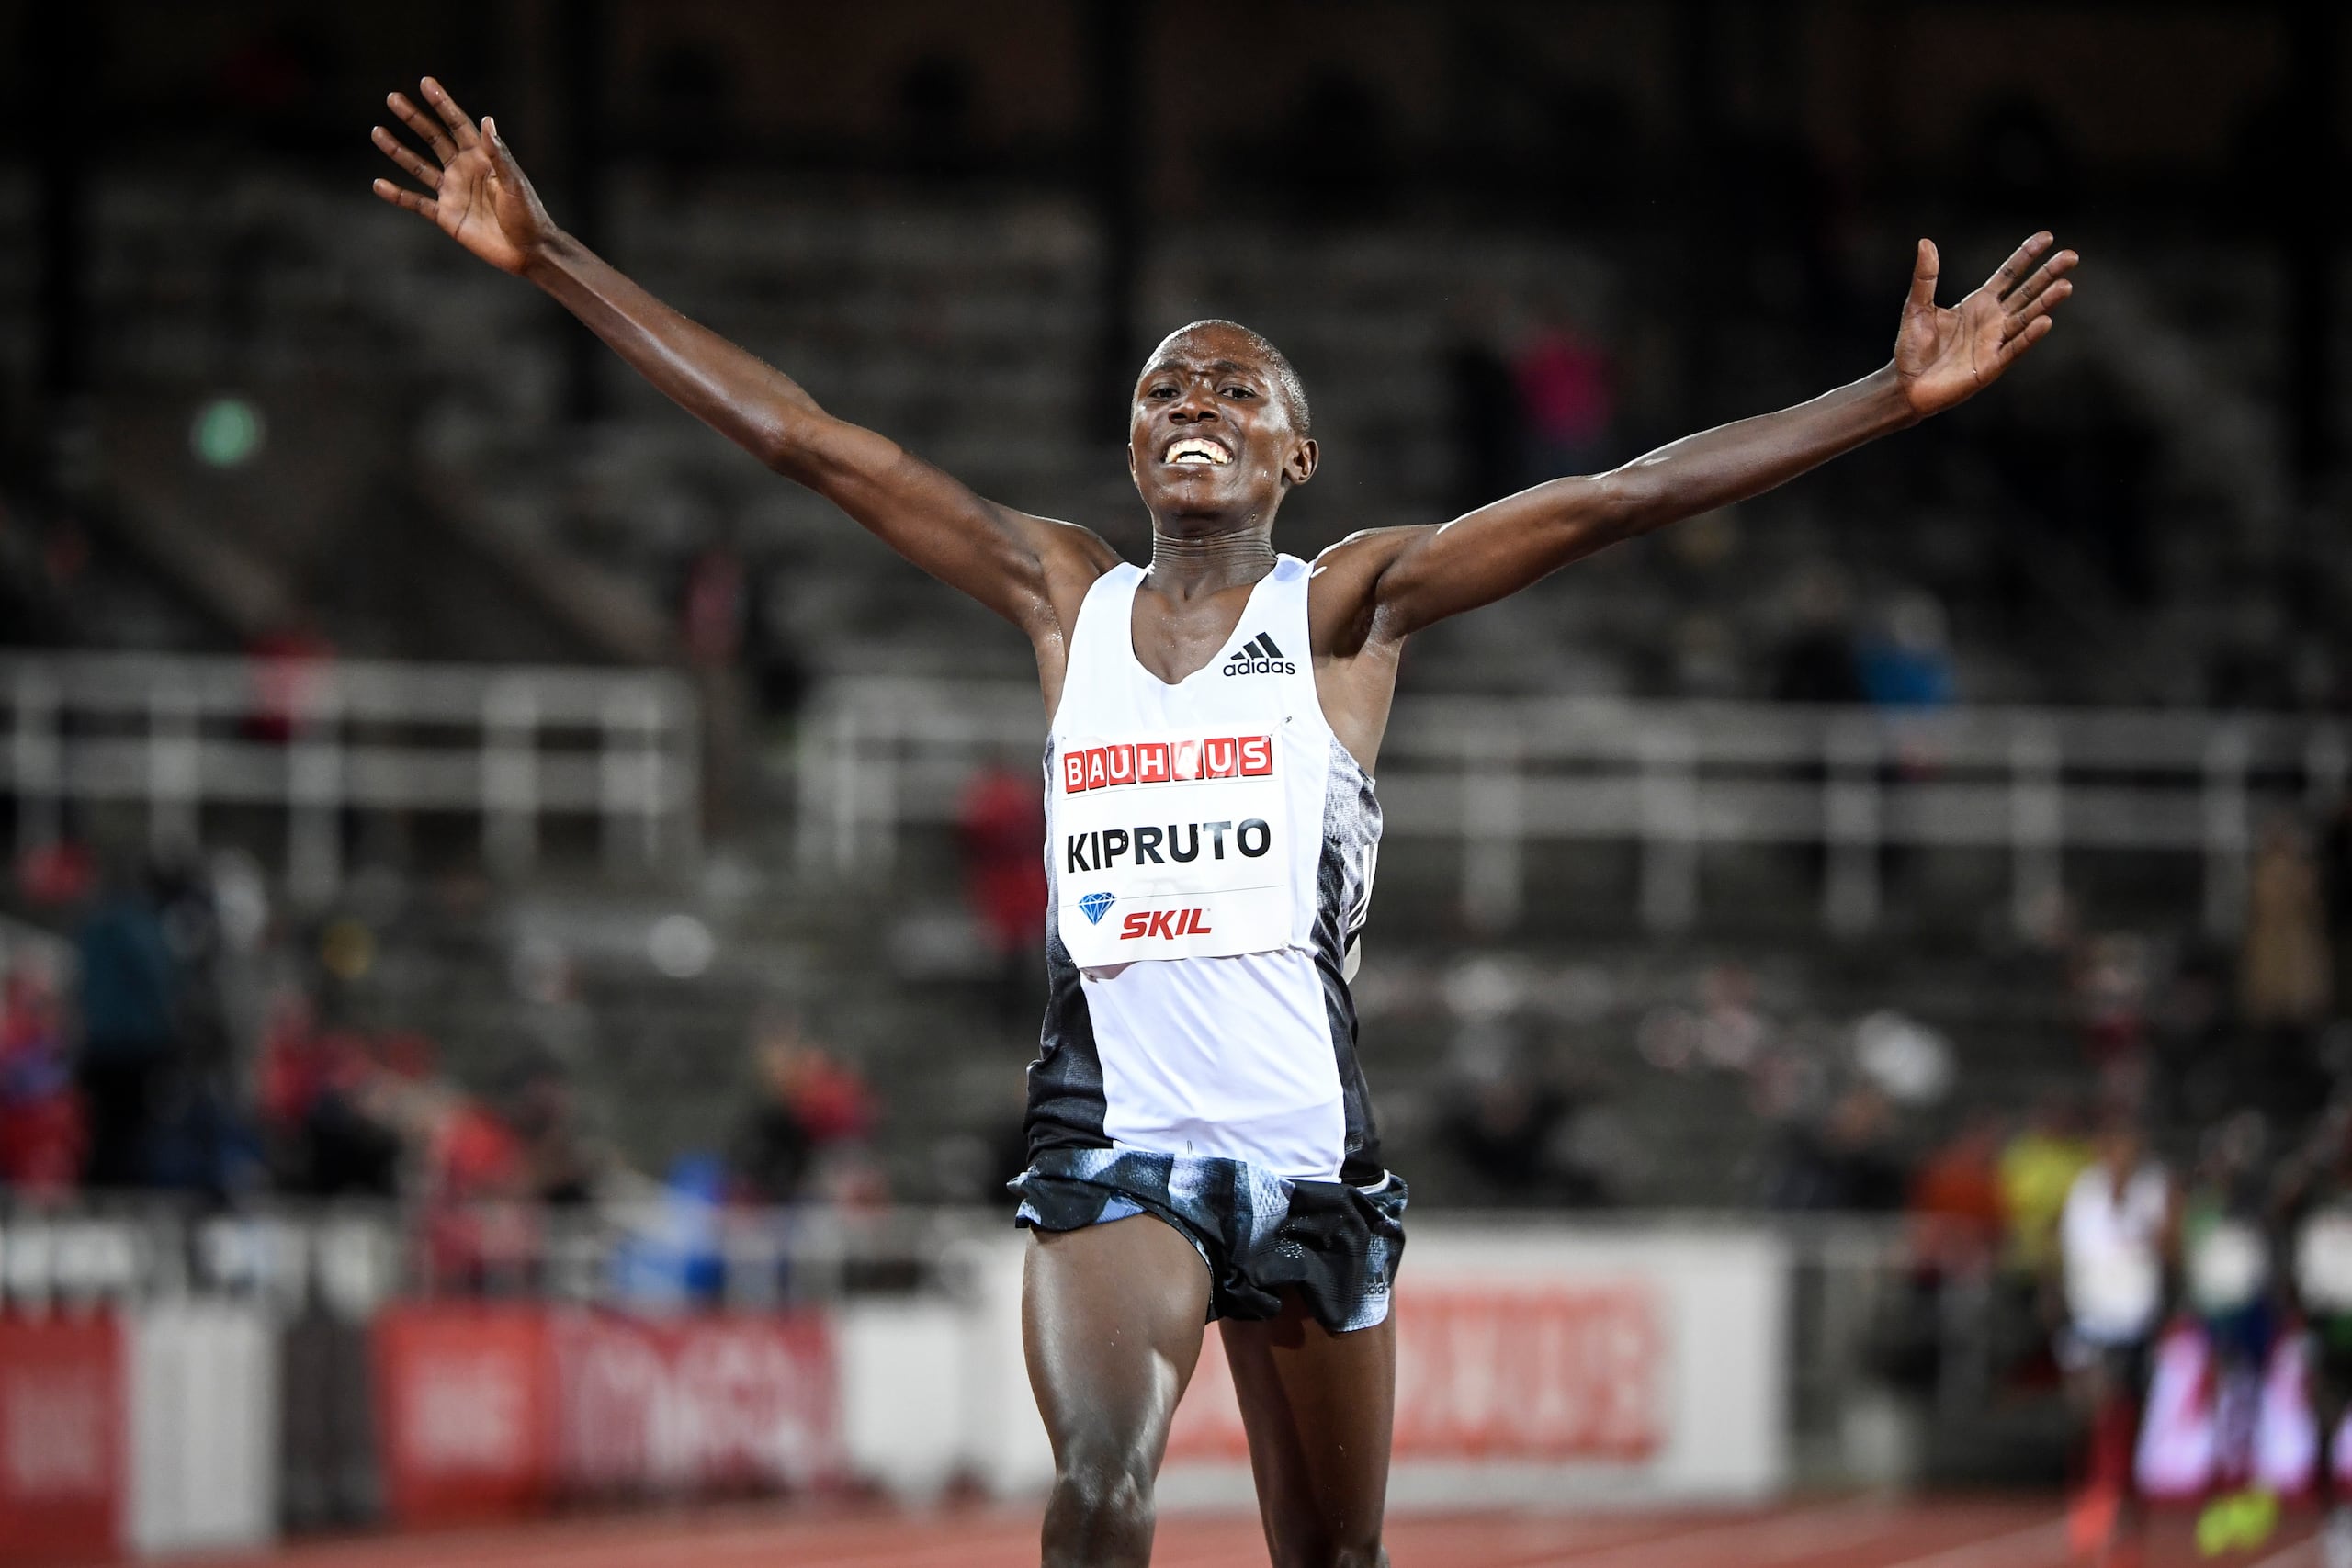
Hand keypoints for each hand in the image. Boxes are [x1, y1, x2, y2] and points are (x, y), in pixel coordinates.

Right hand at [370, 78, 557, 275]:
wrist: (528, 250)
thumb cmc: (528, 214)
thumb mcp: (514, 182)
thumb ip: (498, 155)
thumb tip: (486, 121)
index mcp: (481, 158)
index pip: (457, 124)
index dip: (442, 103)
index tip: (426, 82)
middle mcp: (463, 170)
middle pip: (433, 138)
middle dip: (413, 118)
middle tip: (392, 98)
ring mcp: (453, 192)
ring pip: (419, 166)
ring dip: (398, 150)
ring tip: (377, 132)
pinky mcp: (446, 216)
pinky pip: (416, 203)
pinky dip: (397, 195)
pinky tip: (379, 185)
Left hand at [1891, 232, 2076, 417]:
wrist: (1907, 384)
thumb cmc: (1912, 347)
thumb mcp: (1917, 306)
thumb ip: (1926, 277)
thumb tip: (1925, 242)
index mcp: (1979, 303)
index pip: (2009, 274)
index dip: (2027, 255)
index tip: (2048, 237)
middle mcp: (1993, 320)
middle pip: (2027, 292)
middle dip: (2048, 274)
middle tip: (2072, 256)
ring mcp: (1995, 342)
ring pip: (2026, 318)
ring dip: (2046, 303)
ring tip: (2065, 286)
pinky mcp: (1992, 365)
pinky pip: (2014, 348)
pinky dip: (2029, 336)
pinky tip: (2045, 321)